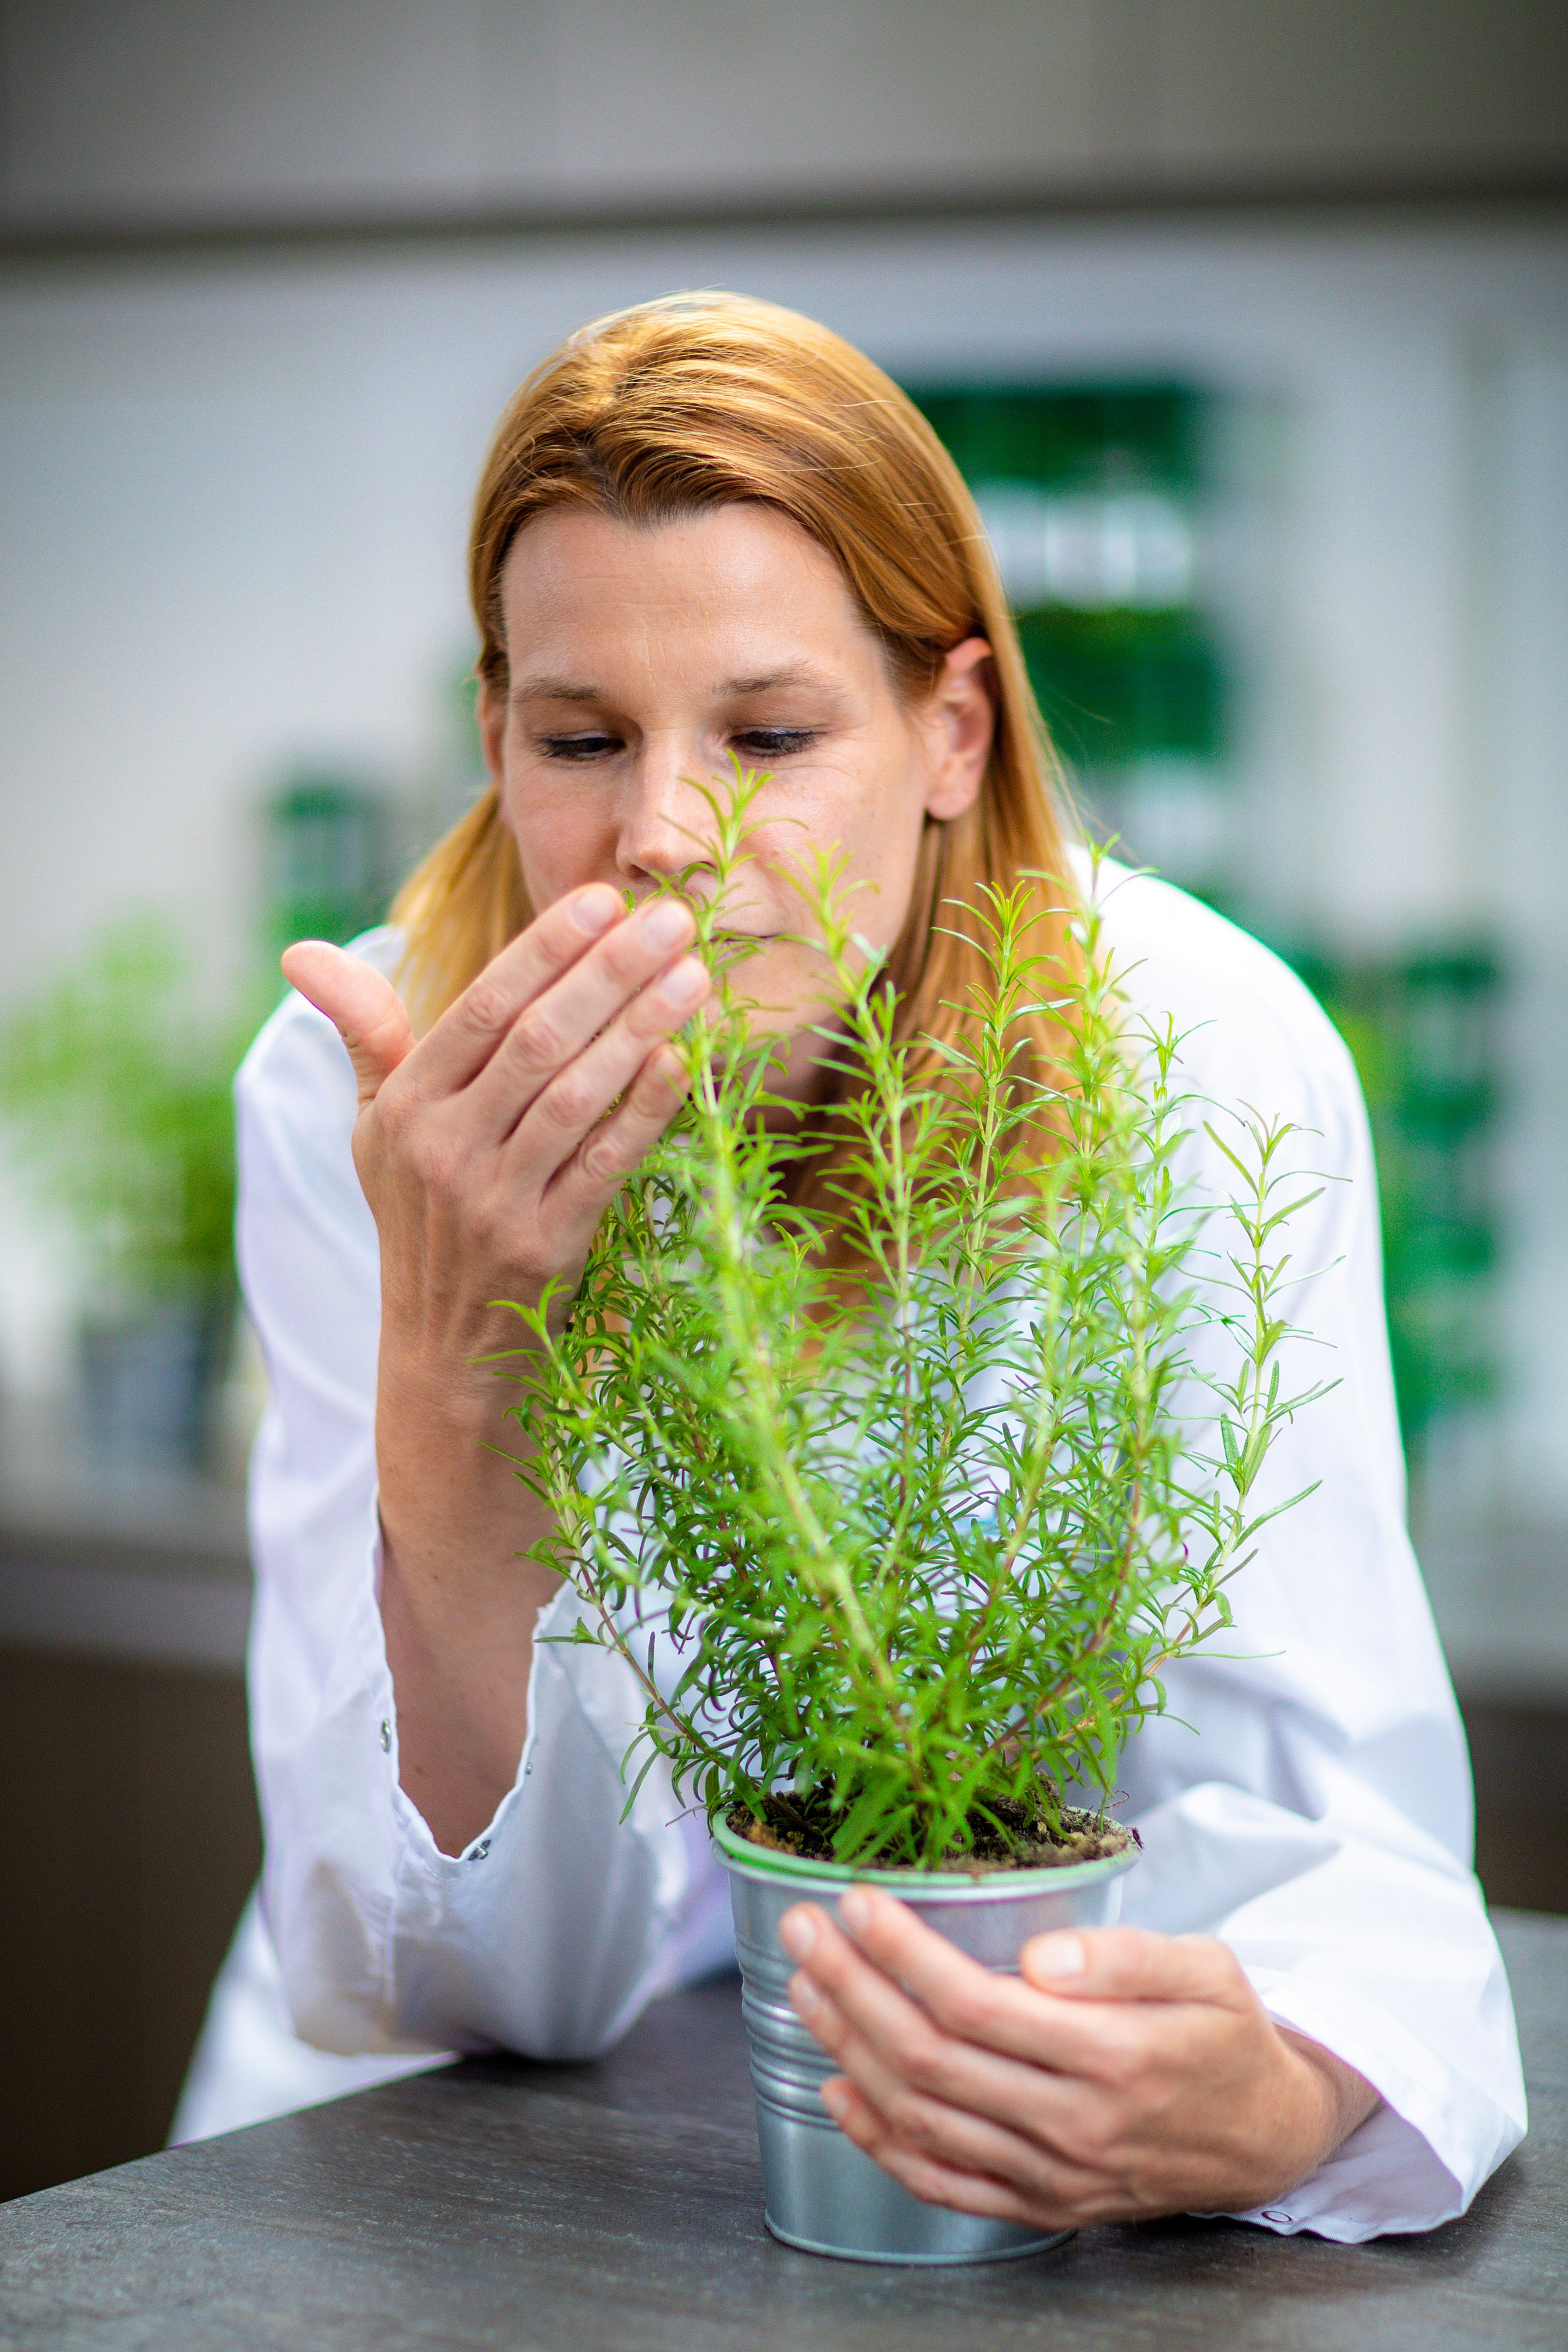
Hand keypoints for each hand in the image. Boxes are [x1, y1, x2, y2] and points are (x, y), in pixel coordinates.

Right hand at [283, 882, 708, 1378]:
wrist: (442, 1351)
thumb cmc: (419, 1215)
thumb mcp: (375, 1128)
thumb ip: (363, 1034)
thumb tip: (302, 952)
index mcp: (406, 1107)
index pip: (481, 1007)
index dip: (546, 949)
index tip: (606, 899)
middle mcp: (443, 1149)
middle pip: (535, 1039)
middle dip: (609, 972)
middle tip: (672, 919)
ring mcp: (494, 1200)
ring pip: (574, 1094)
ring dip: (640, 1028)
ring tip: (692, 975)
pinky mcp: (546, 1246)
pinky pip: (605, 1163)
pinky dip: (642, 1110)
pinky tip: (681, 1061)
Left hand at [779, 1886, 1378, 2228]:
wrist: (1265, 2137)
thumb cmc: (1227, 2035)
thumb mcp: (1207, 1968)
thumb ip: (1127, 1957)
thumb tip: (1041, 1954)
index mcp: (1115, 2058)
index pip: (979, 2006)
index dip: (905, 1954)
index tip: (856, 1901)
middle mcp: (1074, 2127)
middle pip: (931, 2060)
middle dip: (853, 1988)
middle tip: (804, 1929)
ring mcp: (1052, 2176)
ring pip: (922, 2119)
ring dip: (849, 2050)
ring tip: (805, 1987)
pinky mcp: (1041, 2207)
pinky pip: (941, 2183)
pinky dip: (877, 2141)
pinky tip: (836, 2089)